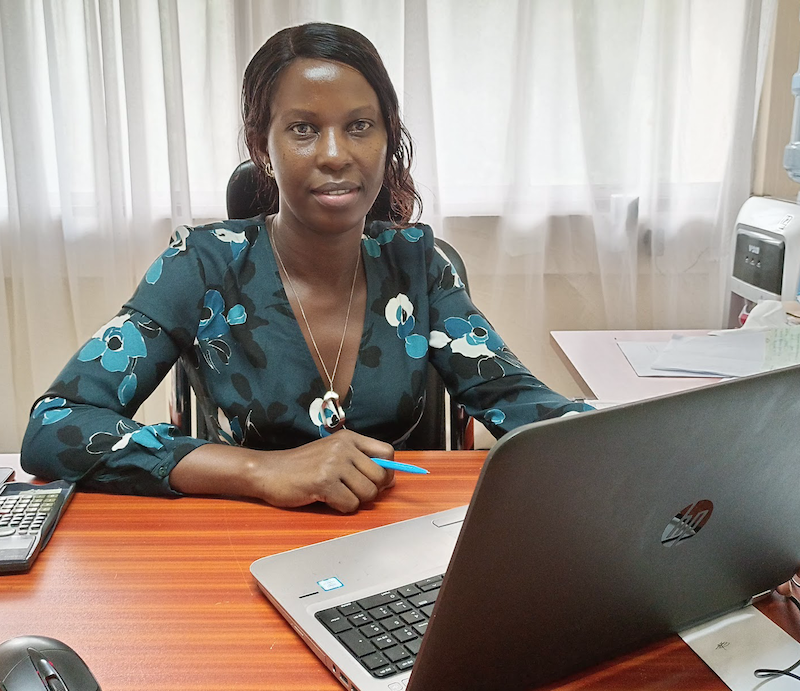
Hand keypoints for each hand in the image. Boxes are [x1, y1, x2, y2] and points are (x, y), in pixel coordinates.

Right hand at [252, 430, 395, 512]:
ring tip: (336, 493)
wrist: (268, 471)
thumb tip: (390, 481)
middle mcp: (343, 447)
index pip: (387, 451)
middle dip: (371, 490)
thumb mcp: (333, 454)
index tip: (377, 480)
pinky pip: (351, 504)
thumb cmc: (302, 466)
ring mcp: (333, 464)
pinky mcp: (324, 482)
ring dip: (355, 500)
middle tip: (352, 491)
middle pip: (381, 476)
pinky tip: (327, 499)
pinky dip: (342, 507)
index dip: (388, 470)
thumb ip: (360, 463)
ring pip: (368, 493)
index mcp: (348, 437)